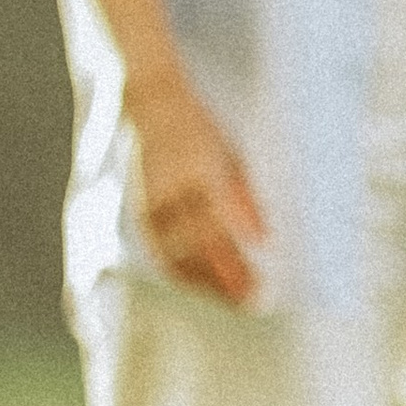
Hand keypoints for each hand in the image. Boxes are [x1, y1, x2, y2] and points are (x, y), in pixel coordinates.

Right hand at [128, 76, 266, 306]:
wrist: (152, 103)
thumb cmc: (202, 129)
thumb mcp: (232, 154)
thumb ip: (246, 197)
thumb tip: (264, 238)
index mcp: (202, 169)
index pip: (222, 223)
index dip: (237, 255)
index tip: (258, 280)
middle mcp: (175, 188)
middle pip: (200, 244)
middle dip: (225, 275)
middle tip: (250, 301)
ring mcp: (154, 199)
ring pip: (176, 251)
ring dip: (203, 279)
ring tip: (229, 300)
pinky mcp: (142, 207)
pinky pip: (159, 247)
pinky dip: (177, 269)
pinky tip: (197, 285)